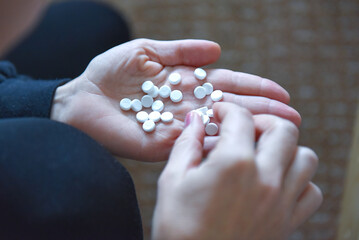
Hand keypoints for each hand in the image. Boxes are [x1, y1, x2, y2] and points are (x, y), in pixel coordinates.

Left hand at [51, 38, 300, 161]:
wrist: (81, 99)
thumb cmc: (109, 73)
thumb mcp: (145, 52)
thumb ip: (179, 51)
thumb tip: (218, 49)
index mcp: (185, 84)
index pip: (227, 85)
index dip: (254, 88)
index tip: (282, 93)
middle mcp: (186, 107)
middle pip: (230, 109)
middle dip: (262, 113)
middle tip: (293, 118)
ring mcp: (177, 127)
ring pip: (219, 128)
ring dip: (248, 131)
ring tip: (278, 134)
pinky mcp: (163, 145)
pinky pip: (195, 144)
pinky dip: (218, 144)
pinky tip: (241, 146)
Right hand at [152, 103, 321, 239]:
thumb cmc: (179, 230)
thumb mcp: (172, 181)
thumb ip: (186, 144)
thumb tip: (195, 121)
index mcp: (234, 163)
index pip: (241, 118)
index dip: (227, 109)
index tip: (219, 113)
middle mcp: (265, 178)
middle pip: (284, 130)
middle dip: (263, 121)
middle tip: (245, 128)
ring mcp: (281, 201)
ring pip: (305, 158)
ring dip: (287, 149)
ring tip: (264, 153)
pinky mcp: (287, 222)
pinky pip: (310, 192)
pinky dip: (299, 181)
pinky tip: (277, 182)